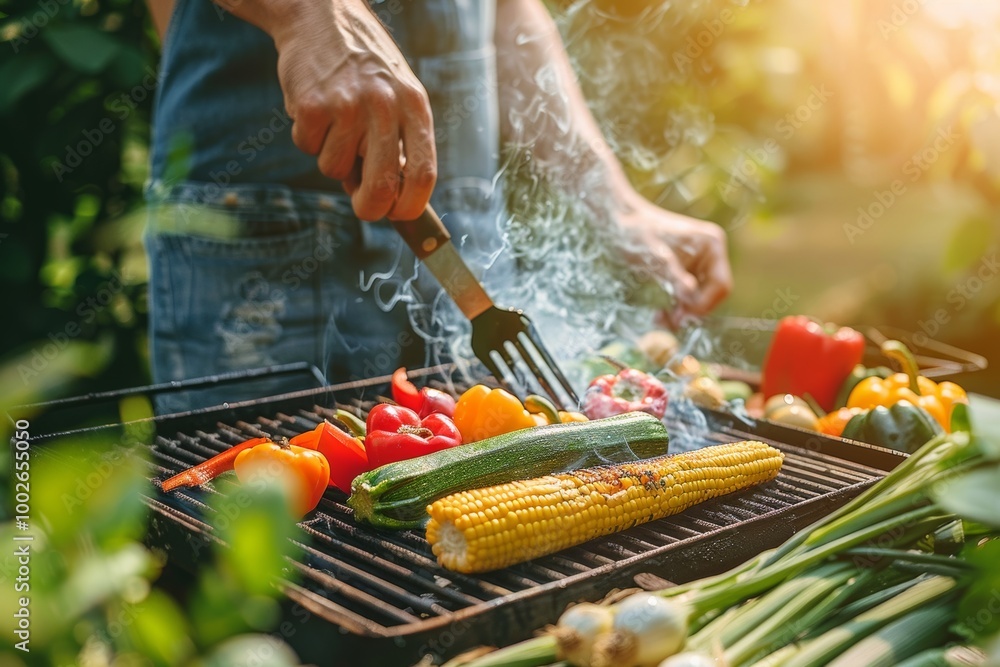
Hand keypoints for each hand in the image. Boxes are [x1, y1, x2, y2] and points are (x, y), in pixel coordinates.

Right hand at [270, 0, 436, 220]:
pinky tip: (314, 107)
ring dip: (331, 157)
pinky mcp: (312, 105)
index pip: (422, 173)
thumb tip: (389, 200)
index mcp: (414, 106)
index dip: (411, 206)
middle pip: (381, 187)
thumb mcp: (396, 95)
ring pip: (335, 169)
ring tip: (335, 121)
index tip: (399, 216)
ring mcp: (347, 106)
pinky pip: (308, 147)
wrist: (320, 15)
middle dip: (369, 209)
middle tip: (363, 208)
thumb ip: (399, 142)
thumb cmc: (363, 66)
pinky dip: (307, 137)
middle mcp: (385, 106)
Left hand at [615, 190, 732, 327]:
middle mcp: (712, 252)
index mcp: (712, 244)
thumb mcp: (656, 258)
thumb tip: (690, 291)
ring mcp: (701, 260)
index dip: (704, 305)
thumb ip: (674, 275)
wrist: (621, 220)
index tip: (681, 318)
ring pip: (701, 296)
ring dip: (684, 311)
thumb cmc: (637, 235)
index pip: (721, 285)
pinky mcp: (688, 268)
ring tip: (661, 319)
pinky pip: (690, 293)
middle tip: (668, 322)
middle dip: (693, 310)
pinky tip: (661, 313)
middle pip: (713, 293)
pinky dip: (678, 305)